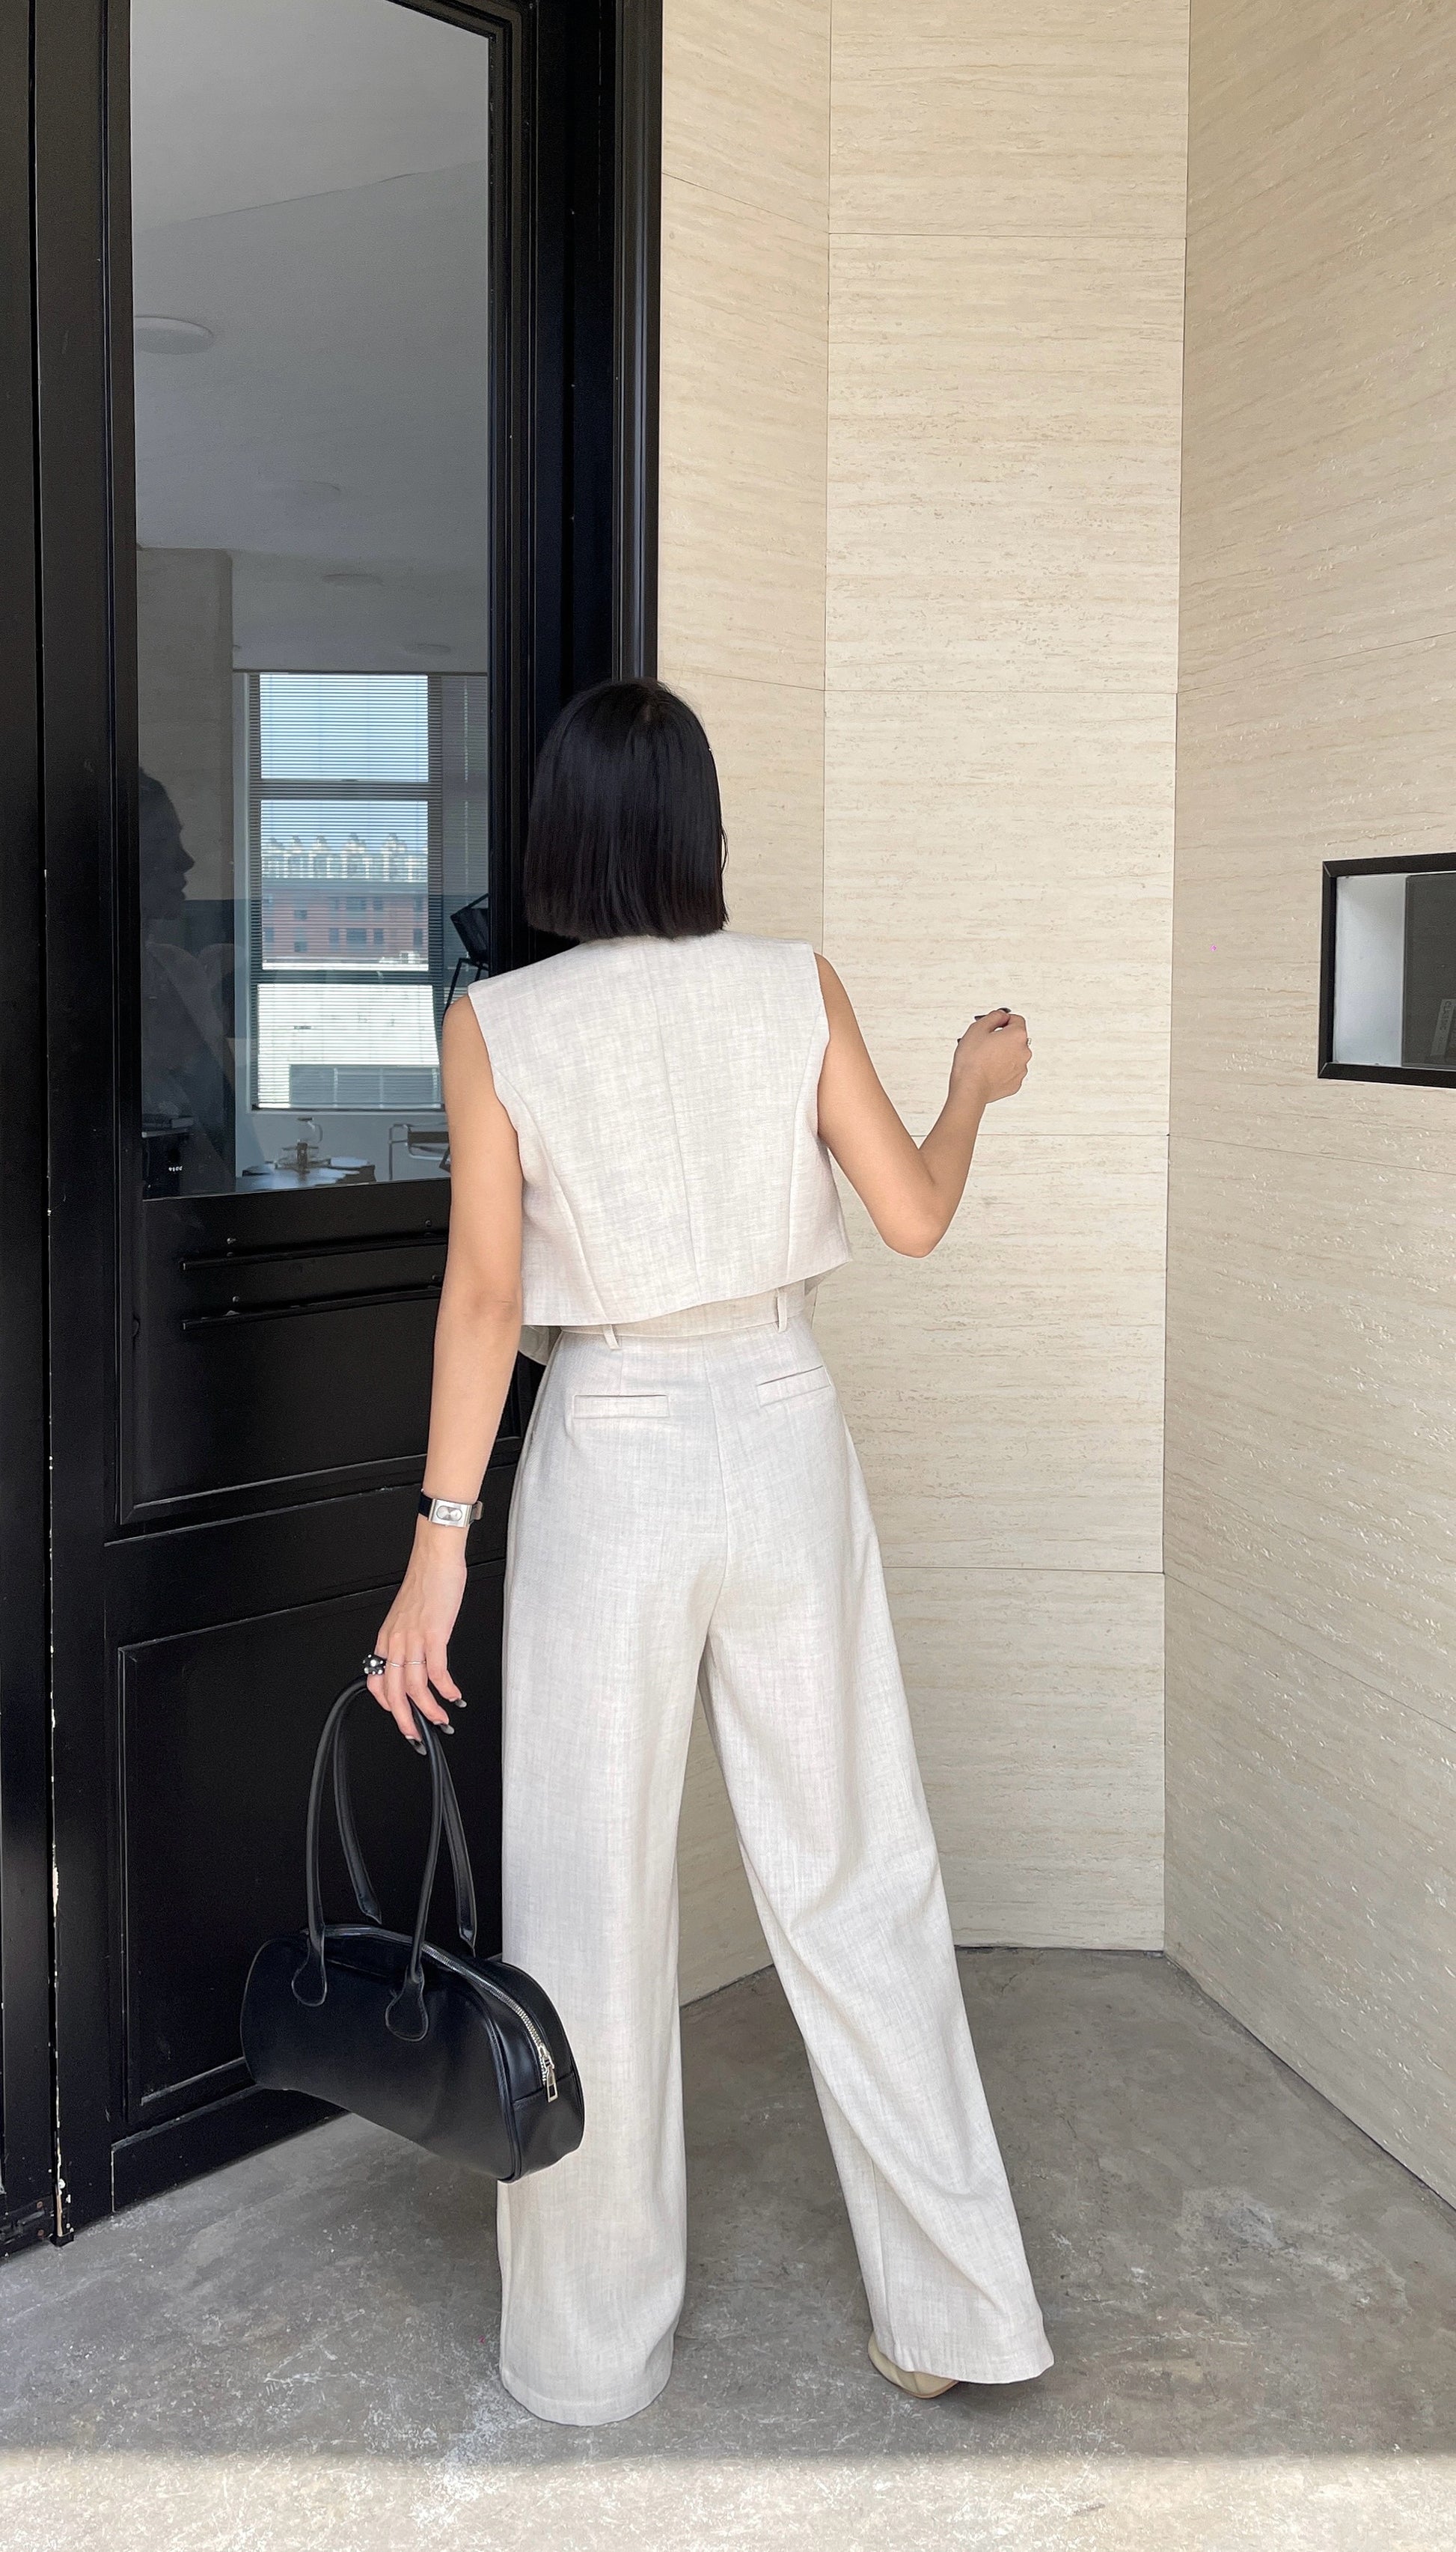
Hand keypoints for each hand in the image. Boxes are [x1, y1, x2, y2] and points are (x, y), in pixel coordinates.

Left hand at [366, 1522, 466, 1745]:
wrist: (435, 1556)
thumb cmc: (426, 1580)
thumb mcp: (407, 1614)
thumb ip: (408, 1637)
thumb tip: (417, 1655)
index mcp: (388, 1638)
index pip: (375, 1679)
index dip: (386, 1704)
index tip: (400, 1717)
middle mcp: (396, 1641)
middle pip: (393, 1692)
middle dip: (405, 1721)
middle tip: (417, 1737)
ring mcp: (413, 1638)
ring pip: (414, 1687)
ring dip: (430, 1710)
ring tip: (443, 1721)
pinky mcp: (434, 1634)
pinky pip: (437, 1672)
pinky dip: (446, 1689)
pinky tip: (455, 1695)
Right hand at [950, 1008, 1030, 1105]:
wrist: (971, 1088)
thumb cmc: (972, 1061)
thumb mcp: (977, 1028)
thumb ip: (993, 1016)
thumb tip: (1000, 1016)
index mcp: (1017, 1035)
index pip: (1017, 1019)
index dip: (1003, 1020)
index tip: (995, 1024)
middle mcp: (1024, 1052)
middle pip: (1016, 1039)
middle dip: (1003, 1039)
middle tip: (985, 1043)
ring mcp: (1021, 1069)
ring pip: (1014, 1056)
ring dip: (1003, 1054)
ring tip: (985, 1059)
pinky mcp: (1015, 1083)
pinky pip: (1011, 1071)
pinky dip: (1002, 1070)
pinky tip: (989, 1070)